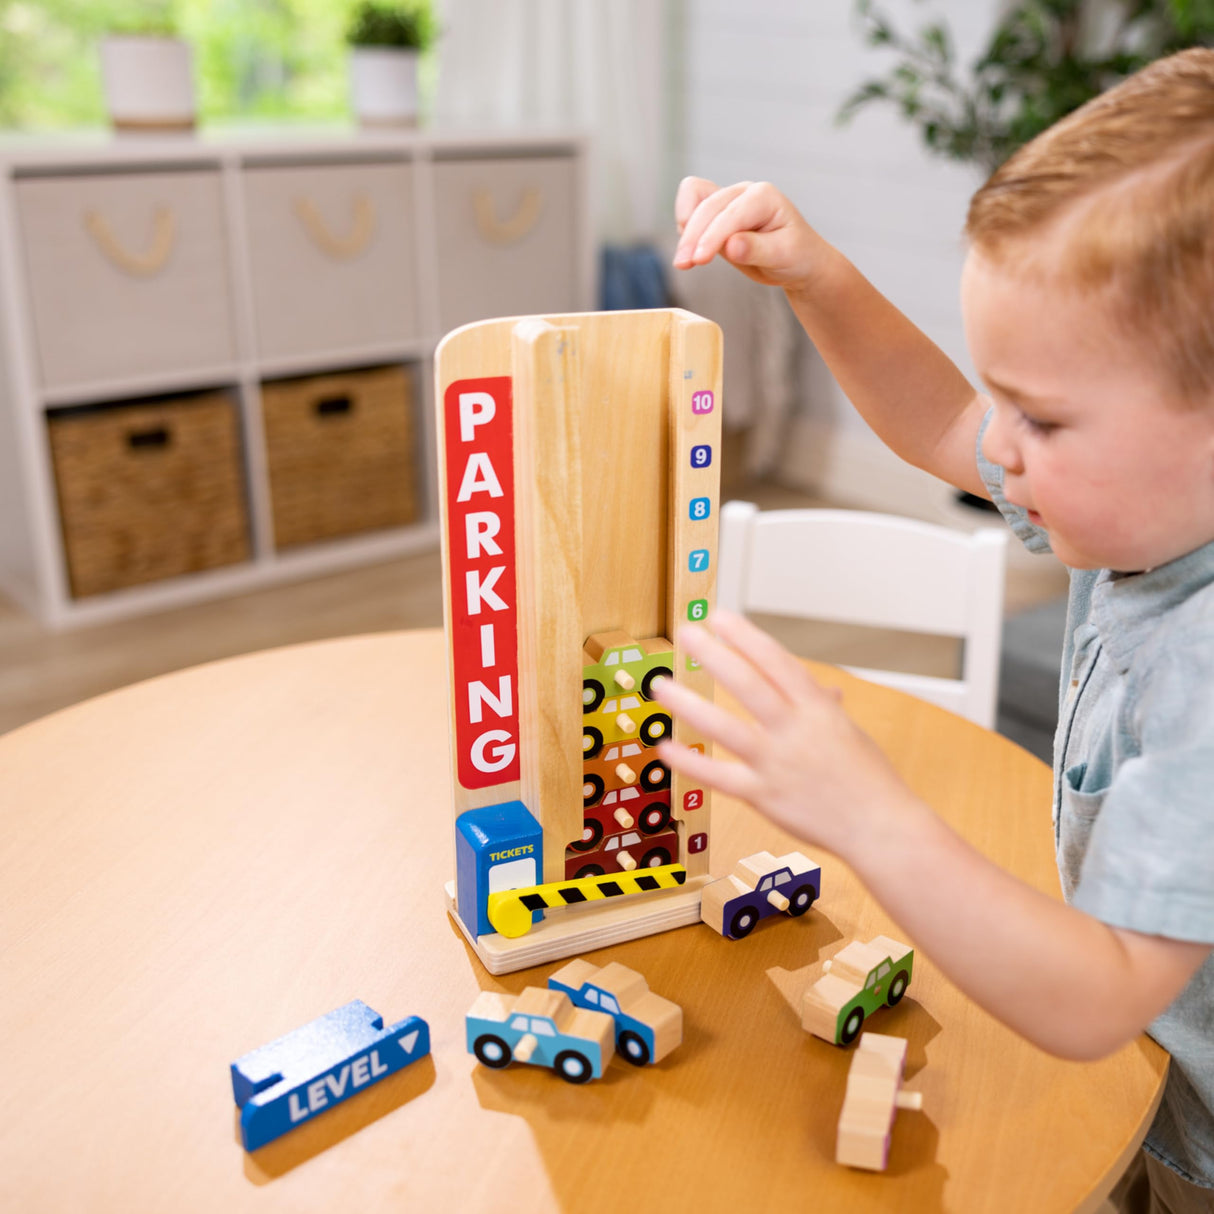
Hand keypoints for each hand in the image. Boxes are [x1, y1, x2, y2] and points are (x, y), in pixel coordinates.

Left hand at [653, 610, 921, 859]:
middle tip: (686, 633)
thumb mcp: (850, 733)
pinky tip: (665, 747)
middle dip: (714, 656)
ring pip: (726, 729)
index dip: (746, 637)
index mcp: (818, 709)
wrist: (882, 830)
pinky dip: (691, 763)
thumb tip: (824, 689)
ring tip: (662, 686)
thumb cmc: (869, 780)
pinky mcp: (764, 797)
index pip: (777, 661)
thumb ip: (825, 708)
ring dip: (690, 705)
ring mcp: (777, 764)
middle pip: (749, 685)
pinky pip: (720, 778)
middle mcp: (795, 731)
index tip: (720, 617)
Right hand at [672, 177, 828, 290]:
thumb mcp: (783, 255)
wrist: (799, 261)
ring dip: (685, 229)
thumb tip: (730, 246)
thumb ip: (756, 249)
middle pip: (708, 206)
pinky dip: (686, 225)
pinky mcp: (717, 213)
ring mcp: (729, 200)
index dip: (711, 236)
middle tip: (684, 266)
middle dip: (693, 236)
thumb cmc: (796, 256)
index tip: (699, 261)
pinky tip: (691, 250)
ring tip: (684, 261)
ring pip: (695, 200)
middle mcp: (744, 192)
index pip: (730, 214)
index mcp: (764, 196)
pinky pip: (692, 205)